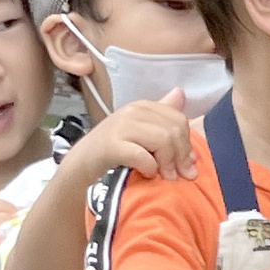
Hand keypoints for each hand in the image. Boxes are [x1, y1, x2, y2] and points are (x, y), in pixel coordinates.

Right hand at [78, 95, 198, 184]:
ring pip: (162, 140)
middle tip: (177, 175)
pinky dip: (150, 168)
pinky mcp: (112, 145)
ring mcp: (121, 126)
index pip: (179, 119)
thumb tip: (181, 93)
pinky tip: (147, 173)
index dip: (186, 145)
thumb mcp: (140, 130)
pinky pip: (143, 156)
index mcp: (143, 106)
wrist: (82, 163)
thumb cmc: (114, 150)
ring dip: (167, 164)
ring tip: (163, 176)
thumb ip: (161, 116)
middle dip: (180, 156)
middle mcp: (133, 111)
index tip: (185, 164)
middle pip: (174, 130)